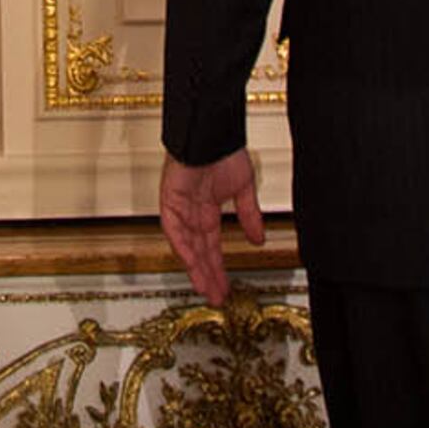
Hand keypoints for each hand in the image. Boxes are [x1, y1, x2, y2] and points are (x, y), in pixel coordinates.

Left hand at [160, 150, 265, 306]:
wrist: (213, 130)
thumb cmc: (225, 149)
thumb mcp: (244, 189)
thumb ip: (249, 216)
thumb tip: (258, 240)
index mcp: (208, 209)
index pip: (211, 246)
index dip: (218, 268)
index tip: (225, 287)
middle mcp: (193, 212)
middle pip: (199, 251)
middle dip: (208, 275)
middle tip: (216, 297)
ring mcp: (180, 207)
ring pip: (186, 245)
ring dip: (196, 267)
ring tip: (206, 288)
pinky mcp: (170, 199)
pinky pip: (174, 228)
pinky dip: (182, 245)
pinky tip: (191, 262)